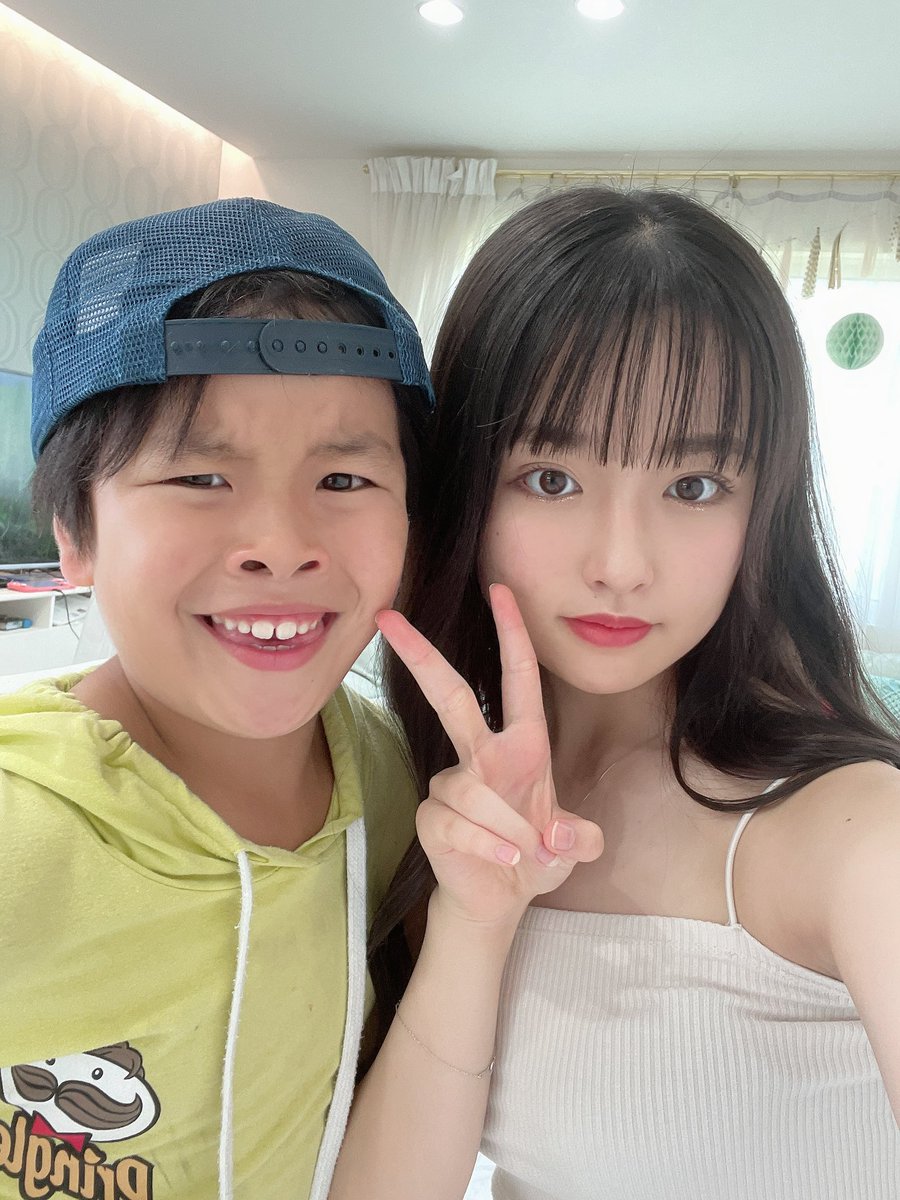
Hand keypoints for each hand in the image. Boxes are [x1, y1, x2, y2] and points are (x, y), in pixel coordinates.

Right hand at [377, 584, 603, 929]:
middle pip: (450, 696)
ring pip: (472, 789)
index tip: (500, 590)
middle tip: (390, 618)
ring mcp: (452, 784)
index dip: (511, 633)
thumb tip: (562, 837)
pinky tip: (504, 863)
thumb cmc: (535, 856)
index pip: (517, 678)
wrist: (500, 900)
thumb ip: (580, 838)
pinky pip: (458, 824)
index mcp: (522, 744)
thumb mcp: (572, 847)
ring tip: (525, 854)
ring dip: (508, 828)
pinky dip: (489, 847)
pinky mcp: (431, 817)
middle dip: (421, 655)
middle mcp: (482, 755)